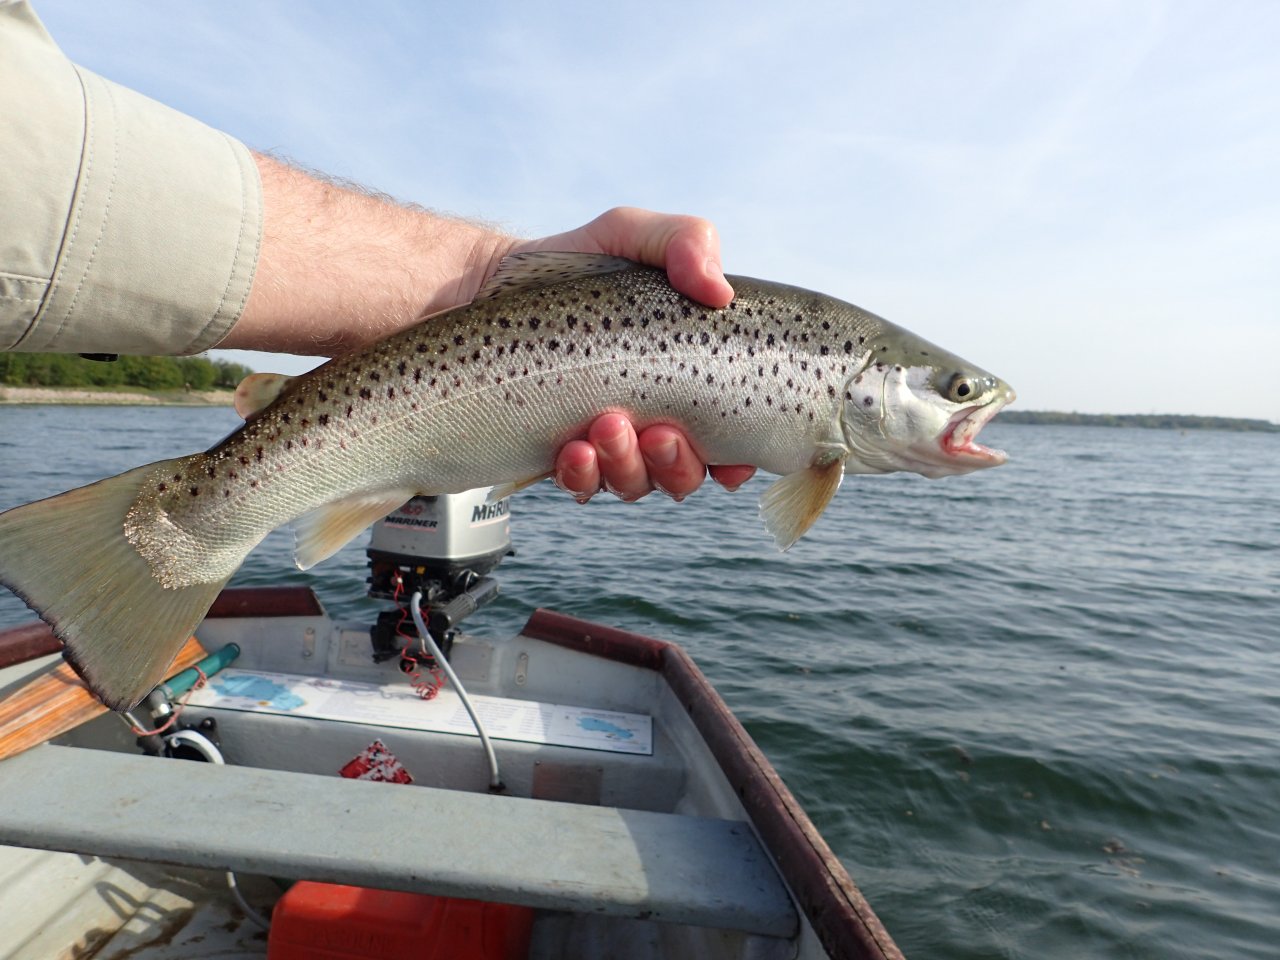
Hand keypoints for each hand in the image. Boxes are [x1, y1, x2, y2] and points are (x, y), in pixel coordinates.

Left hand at [517, 208, 755, 501]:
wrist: (481, 286)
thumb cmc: (569, 266)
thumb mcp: (631, 234)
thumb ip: (687, 241)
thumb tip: (718, 292)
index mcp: (683, 381)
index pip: (726, 440)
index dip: (736, 460)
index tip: (730, 458)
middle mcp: (649, 421)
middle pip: (684, 474)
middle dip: (678, 464)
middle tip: (657, 431)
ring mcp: (602, 444)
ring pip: (635, 484)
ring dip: (629, 467)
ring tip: (605, 425)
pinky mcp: (554, 456)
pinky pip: (580, 486)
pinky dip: (582, 476)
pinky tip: (572, 449)